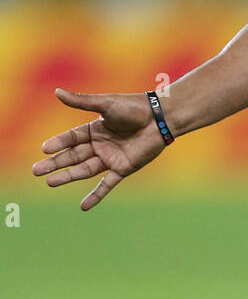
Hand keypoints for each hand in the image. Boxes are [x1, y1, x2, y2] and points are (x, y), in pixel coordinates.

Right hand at [32, 88, 169, 209]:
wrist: (160, 118)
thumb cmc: (134, 107)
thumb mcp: (105, 104)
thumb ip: (81, 102)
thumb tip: (56, 91)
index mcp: (95, 129)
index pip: (71, 138)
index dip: (57, 143)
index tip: (44, 149)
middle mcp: (100, 145)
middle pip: (73, 156)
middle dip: (55, 163)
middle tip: (36, 171)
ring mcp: (111, 157)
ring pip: (84, 170)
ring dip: (68, 176)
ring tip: (50, 182)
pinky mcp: (123, 168)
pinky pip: (107, 184)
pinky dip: (96, 196)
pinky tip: (83, 207)